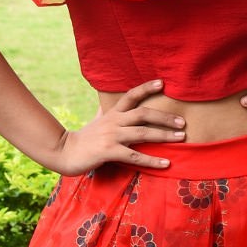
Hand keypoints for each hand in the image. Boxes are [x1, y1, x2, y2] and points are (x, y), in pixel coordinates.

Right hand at [48, 79, 186, 173]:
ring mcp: (112, 136)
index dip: (146, 88)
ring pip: (142, 133)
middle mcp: (114, 121)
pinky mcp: (109, 152)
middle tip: (182, 122)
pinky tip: (166, 163)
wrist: (64, 152)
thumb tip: (108, 101)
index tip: (163, 83)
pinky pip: (135, 156)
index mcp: (112, 113)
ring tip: (181, 137)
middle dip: (164, 117)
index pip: (130, 95)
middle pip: (143, 113)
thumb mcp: (96, 120)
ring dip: (164, 135)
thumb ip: (106, 111)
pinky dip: (152, 160)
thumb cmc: (84, 138)